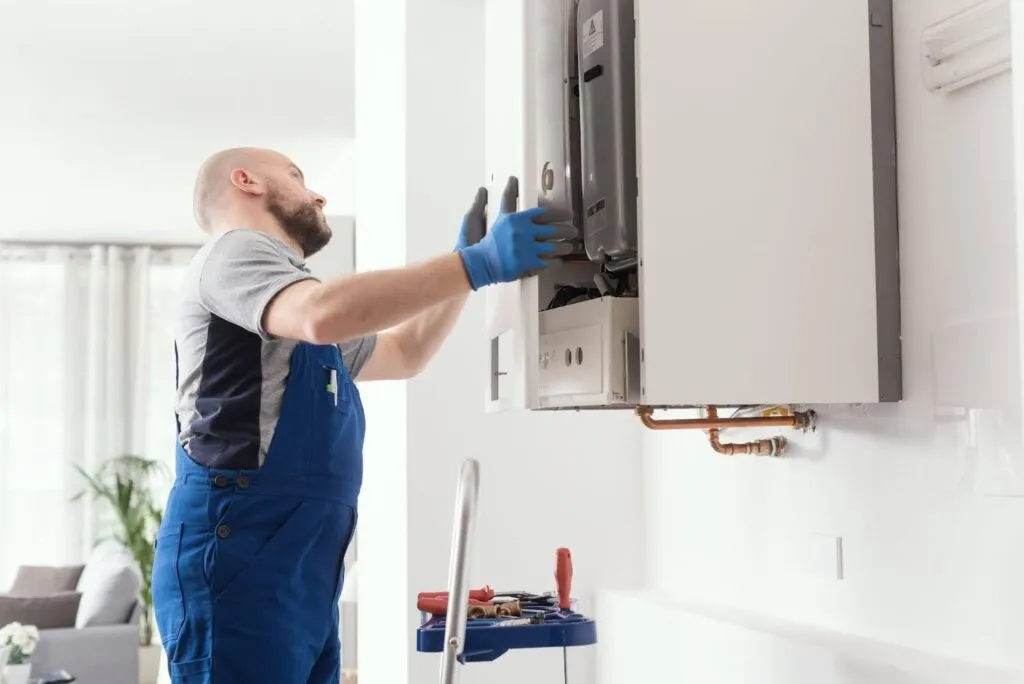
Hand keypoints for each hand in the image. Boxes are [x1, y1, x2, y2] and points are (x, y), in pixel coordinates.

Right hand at [458, 177, 575, 289]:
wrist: (482, 262)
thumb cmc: (492, 241)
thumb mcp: (501, 217)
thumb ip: (509, 199)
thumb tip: (512, 180)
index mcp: (518, 220)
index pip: (545, 213)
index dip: (560, 214)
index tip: (569, 215)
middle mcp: (523, 233)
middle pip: (553, 230)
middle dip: (567, 231)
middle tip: (573, 231)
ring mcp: (526, 249)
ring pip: (553, 247)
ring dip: (564, 247)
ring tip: (569, 247)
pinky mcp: (527, 264)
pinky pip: (548, 262)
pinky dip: (556, 261)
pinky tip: (559, 260)